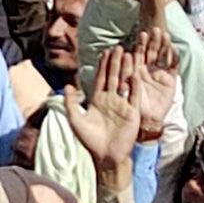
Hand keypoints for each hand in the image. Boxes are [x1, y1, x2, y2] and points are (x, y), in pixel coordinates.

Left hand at [64, 47, 142, 181]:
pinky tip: (136, 73)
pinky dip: (135, 85)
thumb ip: (71, 102)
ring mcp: (123, 105)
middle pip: (113, 77)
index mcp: (98, 100)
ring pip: (125, 83)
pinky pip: (134, 96)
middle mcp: (111, 100)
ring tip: (128, 54)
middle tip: (117, 47)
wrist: (105, 155)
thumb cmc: (89, 139)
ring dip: (126, 70)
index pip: (101, 78)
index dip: (102, 66)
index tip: (104, 51)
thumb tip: (67, 85)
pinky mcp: (132, 113)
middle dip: (115, 62)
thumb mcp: (76, 118)